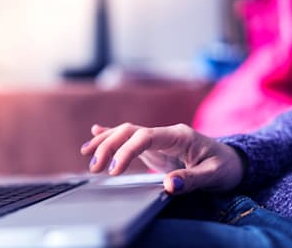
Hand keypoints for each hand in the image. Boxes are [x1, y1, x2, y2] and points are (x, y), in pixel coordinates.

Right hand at [81, 123, 244, 193]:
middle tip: (95, 167)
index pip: (145, 136)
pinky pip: (131, 137)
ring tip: (87, 152)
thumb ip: (192, 180)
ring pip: (127, 132)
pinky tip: (97, 132)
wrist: (231, 160)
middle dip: (109, 145)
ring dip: (106, 140)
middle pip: (130, 131)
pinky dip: (113, 135)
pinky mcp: (155, 146)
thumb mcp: (214, 175)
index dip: (126, 150)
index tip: (113, 170)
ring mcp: (159, 138)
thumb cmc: (225, 167)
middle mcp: (165, 133)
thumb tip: (168, 185)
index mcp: (179, 136)